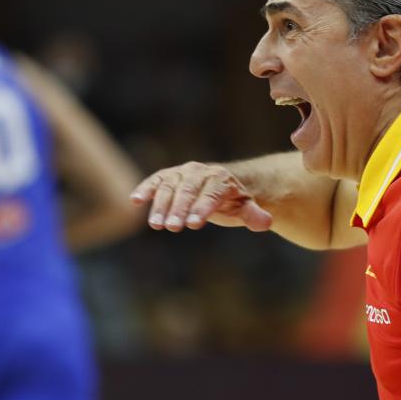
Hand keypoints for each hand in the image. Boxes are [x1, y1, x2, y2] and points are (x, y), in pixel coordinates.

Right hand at [130, 161, 272, 232]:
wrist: (219, 184)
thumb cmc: (231, 201)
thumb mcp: (245, 208)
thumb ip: (253, 215)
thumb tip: (266, 222)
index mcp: (221, 179)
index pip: (211, 194)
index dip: (203, 208)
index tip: (195, 224)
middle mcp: (199, 172)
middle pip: (188, 190)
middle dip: (179, 208)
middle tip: (172, 227)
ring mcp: (181, 173)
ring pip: (169, 187)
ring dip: (160, 205)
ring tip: (156, 225)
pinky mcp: (166, 177)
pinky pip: (155, 182)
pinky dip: (145, 189)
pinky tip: (134, 200)